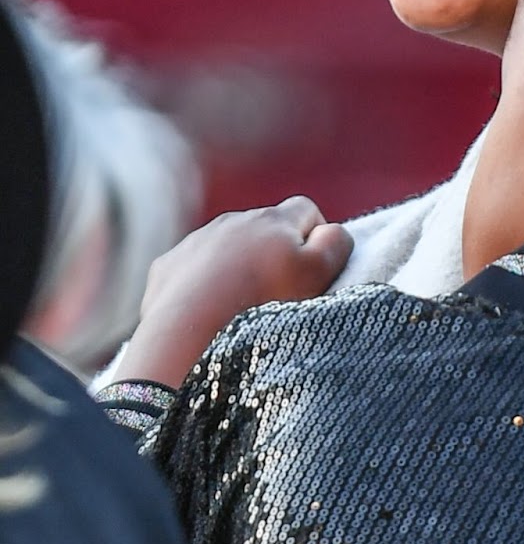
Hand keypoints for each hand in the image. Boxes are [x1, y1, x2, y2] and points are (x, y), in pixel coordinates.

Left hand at [113, 196, 352, 388]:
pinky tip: (207, 314)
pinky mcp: (167, 267)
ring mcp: (196, 242)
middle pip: (264, 228)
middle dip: (274, 253)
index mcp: (273, 218)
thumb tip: (331, 231)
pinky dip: (202, 285)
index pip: (306, 210)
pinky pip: (192, 269)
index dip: (316, 237)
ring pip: (226, 247)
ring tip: (241, 308)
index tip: (314, 272)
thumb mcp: (318, 274)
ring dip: (237, 268)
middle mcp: (232, 220)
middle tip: (279, 295)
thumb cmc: (262, 303)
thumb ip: (335, 244)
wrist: (187, 332)